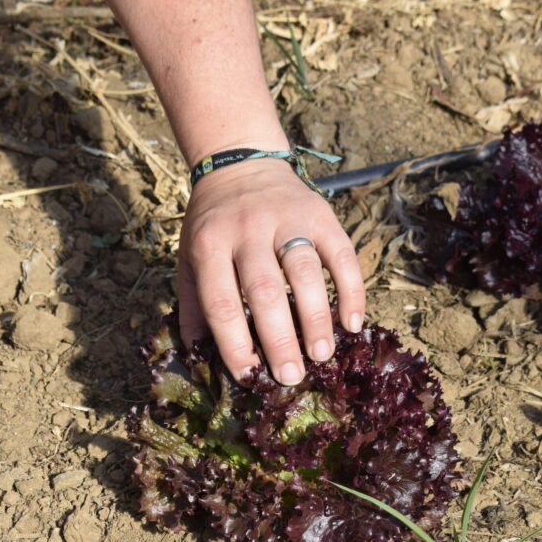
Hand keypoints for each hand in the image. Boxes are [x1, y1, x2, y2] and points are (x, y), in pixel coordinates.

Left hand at [178, 157, 365, 384]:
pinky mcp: (320, 213)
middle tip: (291, 377)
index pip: (221, 303)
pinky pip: (341, 254)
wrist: (241, 164)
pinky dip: (350, 290)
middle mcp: (247, 230)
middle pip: (265, 291)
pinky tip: (352, 323)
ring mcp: (286, 219)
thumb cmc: (213, 224)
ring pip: (304, 272)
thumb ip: (192, 305)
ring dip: (316, 318)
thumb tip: (196, 358)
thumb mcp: (189, 257)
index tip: (249, 377)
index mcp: (209, 244)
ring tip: (322, 355)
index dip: (235, 345)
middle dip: (279, 340)